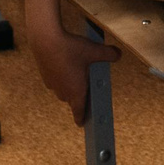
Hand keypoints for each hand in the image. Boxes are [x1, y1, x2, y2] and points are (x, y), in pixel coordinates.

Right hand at [22, 0, 118, 125]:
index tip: (82, 124)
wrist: (45, 39)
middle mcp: (63, 92)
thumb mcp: (93, 50)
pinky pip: (56, 82)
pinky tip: (66, 66)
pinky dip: (61, 78)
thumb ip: (108, 54)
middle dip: (80, 97)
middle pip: (73, 100)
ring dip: (70, 87)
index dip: (81, 118)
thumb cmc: (70, 49)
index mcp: (76, 92)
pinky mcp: (45, 76)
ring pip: (63, 90)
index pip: (79, 112)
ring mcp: (52, 85)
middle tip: (87, 91)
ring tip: (78, 75)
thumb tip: (119, 55)